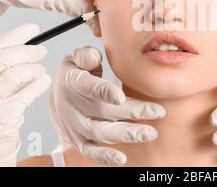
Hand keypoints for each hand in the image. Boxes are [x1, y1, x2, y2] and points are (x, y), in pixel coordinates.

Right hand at [0, 24, 50, 165]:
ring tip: (41, 71)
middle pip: (6, 57)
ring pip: (18, 72)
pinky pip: (28, 92)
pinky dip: (40, 83)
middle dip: (29, 50)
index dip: (15, 35)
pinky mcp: (2, 115)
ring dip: (35, 68)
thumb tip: (23, 50)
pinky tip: (43, 82)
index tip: (32, 29)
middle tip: (42, 51)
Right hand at [50, 46, 165, 165]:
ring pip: (100, 133)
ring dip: (126, 134)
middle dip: (131, 113)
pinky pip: (90, 152)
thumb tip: (92, 57)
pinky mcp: (78, 140)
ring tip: (150, 133)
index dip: (103, 92)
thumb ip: (85, 56)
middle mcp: (71, 105)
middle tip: (158, 112)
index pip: (87, 87)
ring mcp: (75, 125)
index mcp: (72, 81)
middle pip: (102, 112)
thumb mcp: (76, 58)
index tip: (121, 97)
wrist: (58, 94)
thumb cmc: (76, 72)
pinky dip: (104, 157)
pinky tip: (122, 159)